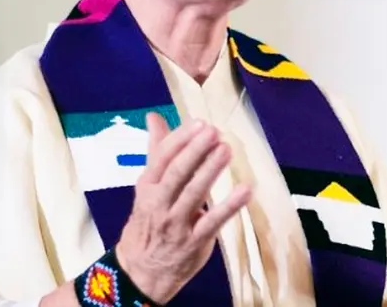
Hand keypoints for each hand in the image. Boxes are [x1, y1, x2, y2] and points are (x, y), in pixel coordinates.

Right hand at [114, 115, 250, 302]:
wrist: (141, 270)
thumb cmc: (148, 221)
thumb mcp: (147, 185)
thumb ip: (156, 151)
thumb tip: (154, 117)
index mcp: (147, 186)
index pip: (162, 158)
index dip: (180, 139)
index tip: (199, 123)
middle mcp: (158, 203)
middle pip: (176, 173)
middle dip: (195, 151)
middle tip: (213, 131)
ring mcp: (175, 223)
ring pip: (193, 194)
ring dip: (210, 171)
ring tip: (226, 150)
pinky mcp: (194, 242)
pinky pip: (213, 222)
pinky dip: (229, 206)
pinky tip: (246, 190)